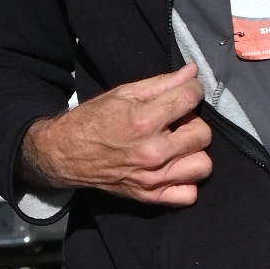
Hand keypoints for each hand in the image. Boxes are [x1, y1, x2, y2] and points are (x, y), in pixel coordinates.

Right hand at [20, 63, 211, 206]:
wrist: (65, 154)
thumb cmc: (93, 120)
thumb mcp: (124, 94)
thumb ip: (162, 83)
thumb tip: (193, 72)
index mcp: (143, 121)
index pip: (190, 99)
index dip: (193, 90)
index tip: (187, 91)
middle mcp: (152, 151)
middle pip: (203, 134)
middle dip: (193, 122)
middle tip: (177, 121)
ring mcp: (153, 178)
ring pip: (203, 165)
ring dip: (193, 152)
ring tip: (178, 145)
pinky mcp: (150, 196)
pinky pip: (189, 194)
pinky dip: (186, 182)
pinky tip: (174, 168)